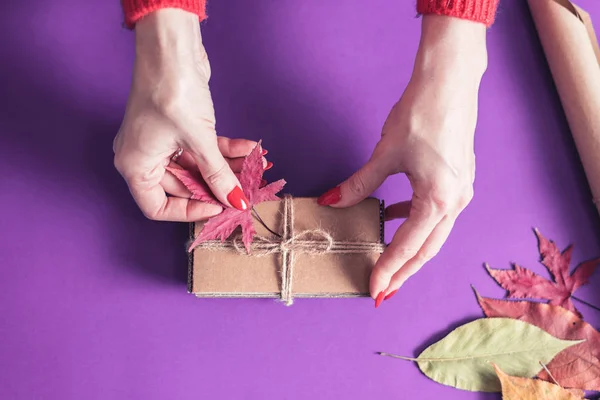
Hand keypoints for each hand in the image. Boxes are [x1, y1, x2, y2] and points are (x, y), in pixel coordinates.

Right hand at [114, 9, 254, 221]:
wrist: (171, 49)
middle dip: (217, 187)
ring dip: (227, 168)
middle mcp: (145, 157)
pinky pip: (202, 148)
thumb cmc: (172, 94)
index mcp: (135, 166)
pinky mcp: (179, 128)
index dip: (189, 212)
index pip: (157, 207)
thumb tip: (235, 201)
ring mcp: (162, 142)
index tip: (218, 207)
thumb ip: (217, 174)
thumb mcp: (198, 141)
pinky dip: (225, 149)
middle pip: (184, 186)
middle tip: (247, 189)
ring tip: (256, 168)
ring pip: (197, 167)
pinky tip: (251, 149)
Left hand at [318, 15, 487, 303]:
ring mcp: (461, 191)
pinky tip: (395, 217)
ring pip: (434, 234)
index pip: (408, 247)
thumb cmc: (421, 115)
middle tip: (384, 291)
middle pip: (427, 249)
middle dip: (404, 272)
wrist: (450, 81)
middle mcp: (456, 202)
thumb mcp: (385, 154)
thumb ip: (358, 184)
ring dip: (411, 251)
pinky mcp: (458, 179)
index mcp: (438, 200)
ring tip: (388, 264)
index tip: (373, 289)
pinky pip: (437, 213)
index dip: (388, 269)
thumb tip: (331, 201)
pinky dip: (416, 224)